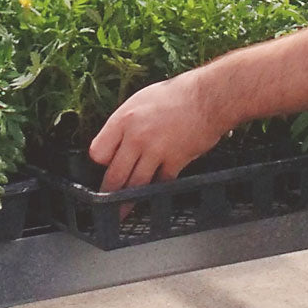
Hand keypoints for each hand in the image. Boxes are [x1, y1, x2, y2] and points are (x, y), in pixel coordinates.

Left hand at [89, 72, 231, 192]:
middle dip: (108, 192)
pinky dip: (156, 192)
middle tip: (104, 202)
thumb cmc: (176, 95)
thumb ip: (125, 123)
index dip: (101, 162)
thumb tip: (117, 143)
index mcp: (123, 119)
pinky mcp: (175, 162)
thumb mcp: (140, 101)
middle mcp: (136, 137)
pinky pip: (160, 184)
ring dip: (128, 202)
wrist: (208, 97)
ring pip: (135, 185)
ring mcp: (155, 151)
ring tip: (121, 212)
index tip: (106, 166)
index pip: (99, 152)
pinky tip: (152, 196)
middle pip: (114, 174)